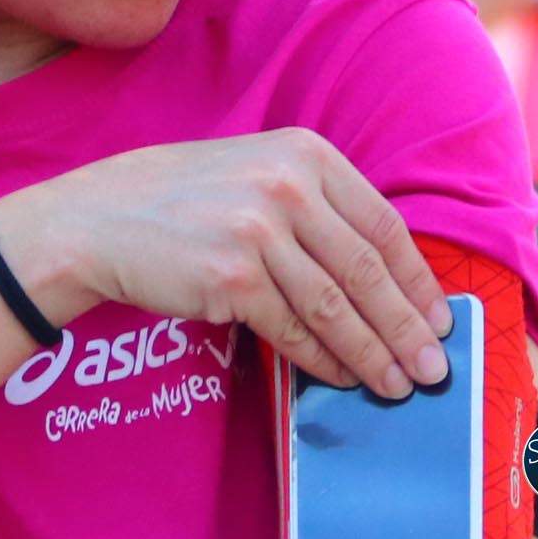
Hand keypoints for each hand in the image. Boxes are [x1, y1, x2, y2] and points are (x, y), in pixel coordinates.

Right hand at [3, 130, 448, 400]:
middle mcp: (286, 186)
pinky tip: (342, 377)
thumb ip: (315, 208)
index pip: (381, 224)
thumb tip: (383, 277)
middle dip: (407, 326)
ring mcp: (258, 231)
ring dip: (373, 353)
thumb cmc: (181, 203)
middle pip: (367, 269)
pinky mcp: (230, 277)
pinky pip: (292, 328)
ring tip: (397, 384)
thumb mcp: (255, 176)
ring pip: (335, 306)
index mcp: (305, 154)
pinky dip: (323, 359)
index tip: (439, 316)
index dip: (416, 278)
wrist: (98, 221)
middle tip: (434, 367)